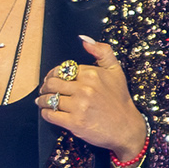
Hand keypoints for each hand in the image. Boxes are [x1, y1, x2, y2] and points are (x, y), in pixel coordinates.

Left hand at [40, 34, 146, 166]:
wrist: (126, 128)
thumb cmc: (120, 100)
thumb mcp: (116, 71)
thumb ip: (102, 51)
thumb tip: (84, 39)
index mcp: (92, 74)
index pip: (62, 69)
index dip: (53, 73)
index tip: (51, 78)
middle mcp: (85, 89)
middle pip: (53, 83)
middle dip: (45, 86)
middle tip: (43, 90)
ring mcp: (79, 106)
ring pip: (49, 99)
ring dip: (42, 100)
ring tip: (42, 101)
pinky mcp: (75, 123)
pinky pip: (50, 115)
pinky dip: (45, 113)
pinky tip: (48, 112)